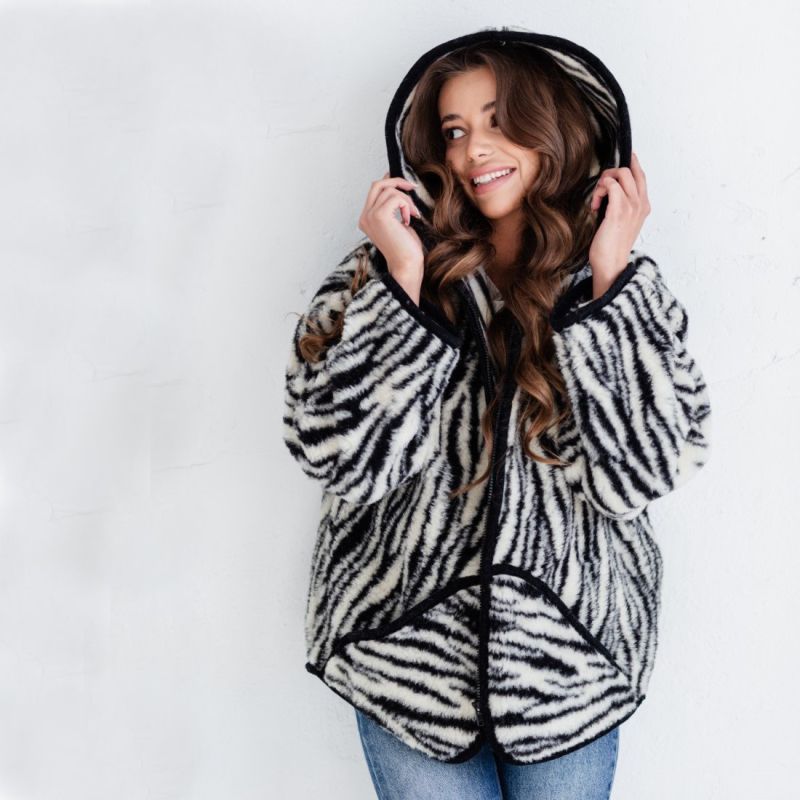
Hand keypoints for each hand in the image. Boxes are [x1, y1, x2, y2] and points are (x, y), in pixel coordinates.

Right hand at [358, 172, 424, 288]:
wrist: (406, 265)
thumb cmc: (405, 248)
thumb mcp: (397, 222)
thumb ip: (393, 207)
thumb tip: (399, 186)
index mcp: (366, 219)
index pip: (374, 191)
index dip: (390, 182)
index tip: (405, 184)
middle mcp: (365, 217)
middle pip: (377, 185)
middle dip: (397, 181)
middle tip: (412, 187)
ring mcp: (370, 216)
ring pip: (389, 190)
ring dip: (406, 200)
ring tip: (412, 215)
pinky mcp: (380, 216)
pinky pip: (395, 197)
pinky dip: (406, 205)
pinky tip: (409, 219)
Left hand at [588, 152, 650, 293]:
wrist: (611, 265)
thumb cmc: (612, 247)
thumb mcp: (621, 223)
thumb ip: (621, 206)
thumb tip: (609, 192)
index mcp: (644, 206)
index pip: (641, 176)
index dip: (633, 164)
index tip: (627, 156)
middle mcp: (641, 204)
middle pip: (631, 171)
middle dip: (611, 173)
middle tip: (601, 187)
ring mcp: (632, 207)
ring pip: (621, 174)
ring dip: (604, 182)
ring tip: (597, 199)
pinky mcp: (619, 211)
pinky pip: (610, 185)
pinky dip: (600, 191)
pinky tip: (595, 205)